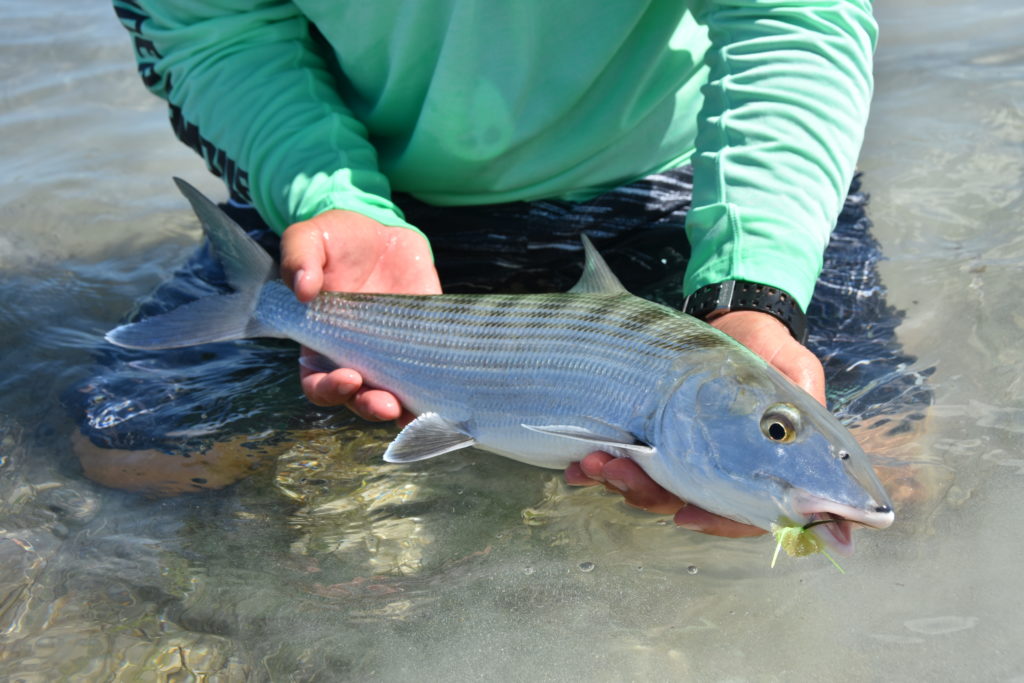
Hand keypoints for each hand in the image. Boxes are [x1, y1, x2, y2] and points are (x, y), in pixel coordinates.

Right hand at [280, 209, 440, 421]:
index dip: (329, 390)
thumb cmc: (337, 241)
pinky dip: (438, 394)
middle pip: (359, 400)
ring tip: (413, 411)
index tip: (347, 379)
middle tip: (385, 404)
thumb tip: (302, 288)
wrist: (381, 231)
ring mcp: (393, 356)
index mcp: (322, 345)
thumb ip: (299, 259)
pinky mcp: (426, 345)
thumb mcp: (310, 238)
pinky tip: (446, 401)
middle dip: (371, 407)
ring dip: (404, 409)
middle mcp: (357, 359)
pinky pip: (432, 377)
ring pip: (396, 397)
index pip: (319, 384)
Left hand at [565, 310, 825, 536]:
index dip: (713, 522)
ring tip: (593, 460)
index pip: (737, 516)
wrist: (732, 315)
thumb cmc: (770, 348)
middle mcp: (714, 468)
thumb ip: (808, 432)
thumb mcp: (797, 380)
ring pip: (645, 488)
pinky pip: (621, 463)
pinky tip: (579, 463)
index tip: (685, 516)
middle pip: (679, 504)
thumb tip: (847, 510)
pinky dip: (597, 467)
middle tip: (619, 471)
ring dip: (617, 479)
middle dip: (645, 494)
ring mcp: (678, 454)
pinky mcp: (647, 436)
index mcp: (755, 467)